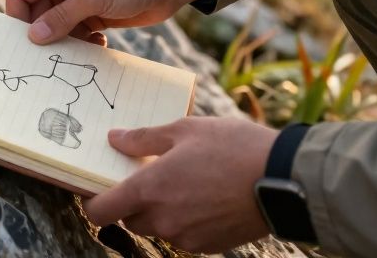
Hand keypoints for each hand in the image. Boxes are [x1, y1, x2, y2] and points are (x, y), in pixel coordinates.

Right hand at [4, 0, 206, 44]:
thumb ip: (61, 17)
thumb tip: (33, 37)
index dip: (18, 18)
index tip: (24, 43)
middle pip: (36, 15)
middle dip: (43, 35)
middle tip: (51, 57)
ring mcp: (77, 0)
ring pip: (56, 28)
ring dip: (65, 43)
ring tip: (78, 54)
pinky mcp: (93, 15)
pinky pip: (76, 34)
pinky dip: (82, 44)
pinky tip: (99, 46)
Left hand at [86, 117, 278, 253]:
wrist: (284, 179)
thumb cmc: (233, 147)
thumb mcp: (185, 129)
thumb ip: (143, 138)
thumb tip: (114, 139)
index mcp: (149, 190)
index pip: (99, 211)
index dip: (93, 201)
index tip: (99, 188)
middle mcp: (162, 219)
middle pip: (129, 219)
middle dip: (134, 201)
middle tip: (153, 176)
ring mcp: (185, 237)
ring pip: (157, 228)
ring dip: (161, 211)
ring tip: (184, 182)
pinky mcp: (208, 246)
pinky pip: (183, 235)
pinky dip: (185, 220)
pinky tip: (204, 197)